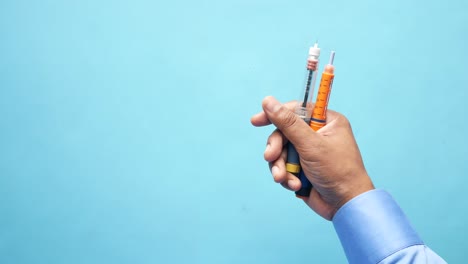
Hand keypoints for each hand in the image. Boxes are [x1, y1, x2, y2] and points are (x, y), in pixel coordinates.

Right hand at [251, 96, 373, 219]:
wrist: (345, 205)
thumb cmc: (337, 171)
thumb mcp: (310, 144)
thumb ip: (287, 122)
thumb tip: (268, 101)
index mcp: (326, 122)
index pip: (295, 110)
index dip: (274, 114)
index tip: (256, 120)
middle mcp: (318, 135)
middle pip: (284, 133)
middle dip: (276, 148)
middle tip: (270, 157)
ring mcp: (309, 152)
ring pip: (281, 152)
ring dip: (280, 166)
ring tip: (283, 178)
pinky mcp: (303, 169)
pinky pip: (284, 167)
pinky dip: (287, 176)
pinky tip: (295, 185)